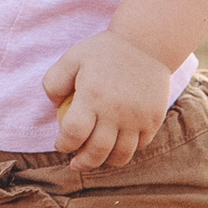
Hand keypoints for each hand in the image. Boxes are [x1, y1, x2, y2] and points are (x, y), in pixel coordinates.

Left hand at [44, 29, 174, 168]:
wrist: (147, 43)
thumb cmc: (105, 50)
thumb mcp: (72, 57)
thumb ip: (55, 82)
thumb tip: (53, 107)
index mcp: (92, 96)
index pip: (73, 133)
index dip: (64, 145)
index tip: (61, 145)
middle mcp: (115, 111)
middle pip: (97, 151)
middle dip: (82, 163)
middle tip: (75, 164)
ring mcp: (137, 118)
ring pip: (121, 155)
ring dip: (105, 162)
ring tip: (96, 159)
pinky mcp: (153, 120)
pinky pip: (140, 146)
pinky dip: (127, 150)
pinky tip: (117, 145)